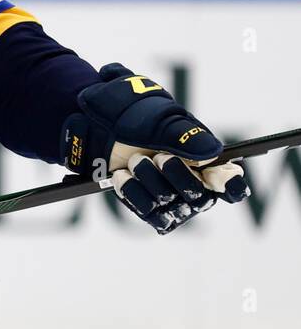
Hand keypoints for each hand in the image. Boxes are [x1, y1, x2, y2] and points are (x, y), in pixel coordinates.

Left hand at [62, 63, 249, 233]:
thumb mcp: (160, 118)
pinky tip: (122, 175)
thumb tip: (213, 154)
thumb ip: (186, 135)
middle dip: (178, 176)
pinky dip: (133, 192)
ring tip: (134, 160)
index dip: (231, 184)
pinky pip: (146, 212)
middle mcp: (192, 184)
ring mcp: (169, 199)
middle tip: (158, 156)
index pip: (230, 183)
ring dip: (150, 181)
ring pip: (171, 205)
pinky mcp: (145, 208)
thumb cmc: (136, 117)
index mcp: (205, 159)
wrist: (98, 123)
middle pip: (200, 198)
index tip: (217, 175)